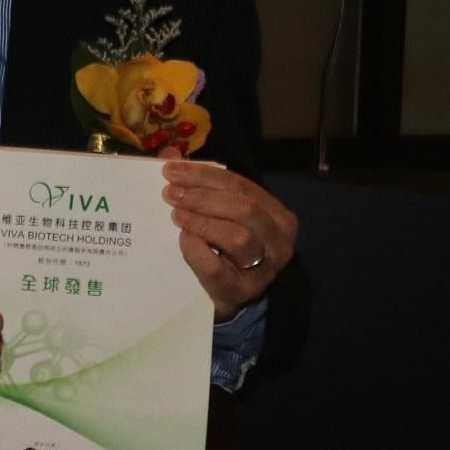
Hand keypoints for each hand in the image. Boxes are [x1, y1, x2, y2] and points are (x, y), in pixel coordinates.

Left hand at [164, 159, 295, 319]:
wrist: (228, 295)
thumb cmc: (224, 247)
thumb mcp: (219, 213)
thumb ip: (198, 184)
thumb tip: (170, 154)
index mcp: (275, 214)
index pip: (241, 185)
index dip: (205, 175)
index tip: (171, 170)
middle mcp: (279, 240)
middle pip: (244, 209)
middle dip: (203, 197)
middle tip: (170, 194)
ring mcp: (265, 269)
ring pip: (238, 238)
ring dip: (202, 222)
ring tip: (176, 216)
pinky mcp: (242, 292)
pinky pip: (218, 269)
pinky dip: (197, 252)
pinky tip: (183, 241)